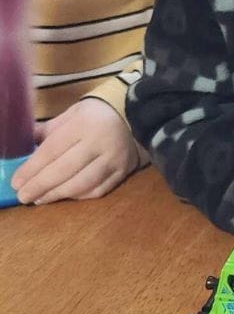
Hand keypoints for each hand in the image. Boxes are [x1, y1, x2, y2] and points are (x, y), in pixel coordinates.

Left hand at [11, 99, 139, 204]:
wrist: (138, 115)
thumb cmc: (97, 114)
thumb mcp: (72, 113)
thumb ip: (49, 130)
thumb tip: (24, 146)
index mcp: (83, 124)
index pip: (52, 150)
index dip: (32, 169)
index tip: (16, 182)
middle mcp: (99, 143)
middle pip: (65, 170)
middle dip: (40, 186)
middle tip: (23, 196)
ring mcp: (113, 160)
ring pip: (82, 184)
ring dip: (58, 195)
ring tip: (40, 199)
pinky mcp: (123, 172)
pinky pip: (99, 190)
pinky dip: (79, 196)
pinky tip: (65, 196)